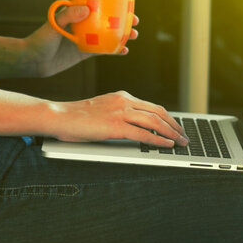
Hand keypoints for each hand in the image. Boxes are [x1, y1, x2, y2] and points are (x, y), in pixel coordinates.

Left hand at [24, 6, 139, 76]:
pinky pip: (103, 50)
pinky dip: (114, 50)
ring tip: (133, 36)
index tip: (125, 7)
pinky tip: (124, 51)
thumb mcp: (53, 26)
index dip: (114, 6)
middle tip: (135, 22)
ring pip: (108, 35)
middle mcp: (83, 25)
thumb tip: (86, 9)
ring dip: (122, 35)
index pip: (98, 6)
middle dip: (123, 20)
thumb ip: (68, 16)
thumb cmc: (40, 40)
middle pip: (107, 21)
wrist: (33, 61)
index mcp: (76, 14)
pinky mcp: (85, 53)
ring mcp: (85, 39)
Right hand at [48, 91, 188, 146]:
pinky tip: (166, 145)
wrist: (58, 116)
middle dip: (174, 125)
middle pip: (159, 112)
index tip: (176, 127)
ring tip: (180, 142)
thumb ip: (120, 114)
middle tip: (184, 136)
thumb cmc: (77, 117)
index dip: (168, 118)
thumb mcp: (103, 110)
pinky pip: (143, 134)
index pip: (152, 106)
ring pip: (154, 121)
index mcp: (122, 97)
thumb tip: (137, 127)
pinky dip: (157, 140)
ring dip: (171, 133)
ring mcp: (120, 113)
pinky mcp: (115, 126)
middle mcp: (124, 101)